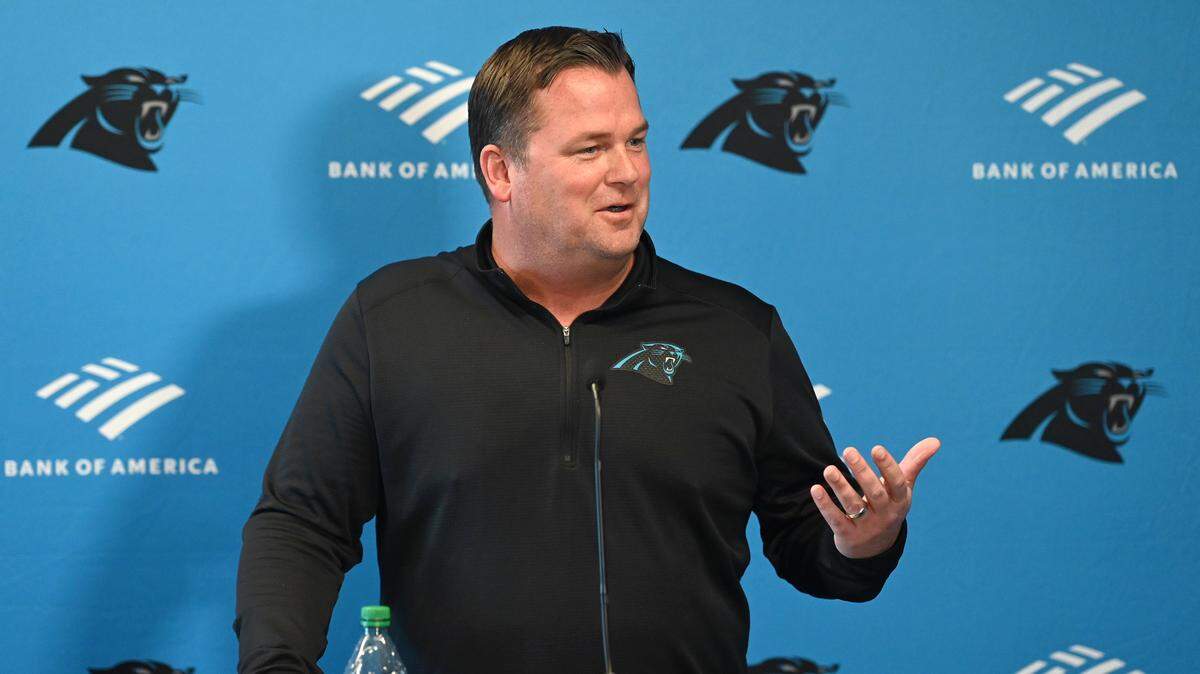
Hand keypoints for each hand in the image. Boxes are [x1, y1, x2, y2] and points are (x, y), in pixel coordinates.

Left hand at [809, 437, 939, 558]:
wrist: (876, 548)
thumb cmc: (890, 506)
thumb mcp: (903, 489)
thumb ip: (915, 464)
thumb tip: (935, 441)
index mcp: (900, 501)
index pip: (897, 483)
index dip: (888, 466)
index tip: (876, 448)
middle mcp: (885, 515)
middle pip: (874, 493)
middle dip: (862, 472)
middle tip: (848, 451)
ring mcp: (867, 527)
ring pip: (853, 506)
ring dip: (840, 487)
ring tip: (828, 469)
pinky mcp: (848, 535)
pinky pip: (836, 520)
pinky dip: (825, 505)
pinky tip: (816, 489)